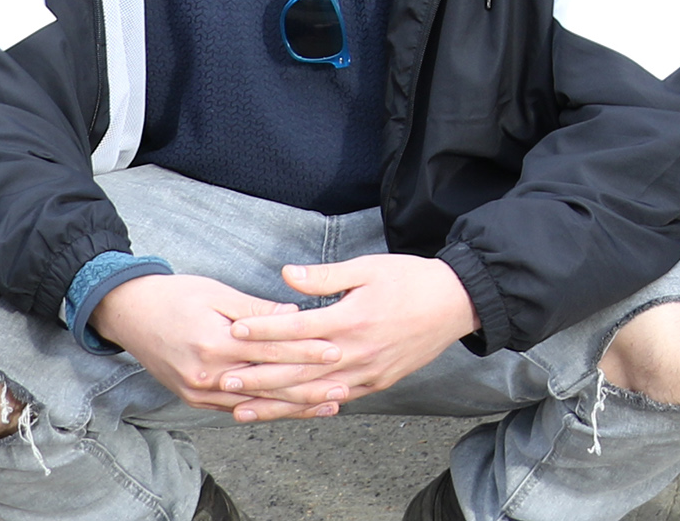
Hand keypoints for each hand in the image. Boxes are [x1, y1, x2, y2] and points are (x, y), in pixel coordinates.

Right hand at [89, 272, 336, 419]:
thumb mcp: (217, 293)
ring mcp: (198, 391)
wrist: (129, 313)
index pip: (272, 352)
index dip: (307, 352)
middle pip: (269, 384)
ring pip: (256, 404)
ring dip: (293, 406)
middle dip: (310, 386)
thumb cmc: (175, 295)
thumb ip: (256, 310)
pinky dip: (265, 410)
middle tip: (345, 386)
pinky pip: (236, 409)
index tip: (337, 350)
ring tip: (327, 405)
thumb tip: (295, 315)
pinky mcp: (193, 396)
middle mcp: (207, 374)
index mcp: (215, 344)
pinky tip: (288, 410)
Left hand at [211, 255, 478, 419]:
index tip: (234, 330)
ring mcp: (366, 372)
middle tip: (222, 380)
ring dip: (275, 402)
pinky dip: (309, 408)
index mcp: (351, 319)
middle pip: (296, 370)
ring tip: (243, 407)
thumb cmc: (412, 279)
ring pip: (312, 394)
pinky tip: (288, 412)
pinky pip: (336, 400)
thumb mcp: (369, 267)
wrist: (457, 303)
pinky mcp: (376, 383)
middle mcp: (355, 352)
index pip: (296, 329)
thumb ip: (326, 275)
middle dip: (257, 376)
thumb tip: (288, 275)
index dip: (263, 330)